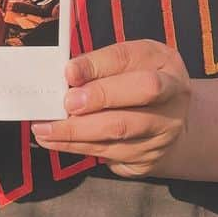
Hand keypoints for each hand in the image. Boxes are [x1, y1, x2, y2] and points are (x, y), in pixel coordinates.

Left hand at [31, 40, 191, 178]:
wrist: (166, 121)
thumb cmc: (135, 83)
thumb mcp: (125, 64)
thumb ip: (99, 66)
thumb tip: (67, 76)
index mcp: (165, 62)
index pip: (129, 58)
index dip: (97, 64)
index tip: (69, 72)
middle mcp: (172, 96)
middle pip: (140, 92)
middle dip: (99, 96)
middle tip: (66, 103)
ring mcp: (164, 131)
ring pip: (119, 130)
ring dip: (76, 130)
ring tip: (45, 128)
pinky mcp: (148, 157)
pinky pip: (108, 153)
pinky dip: (76, 146)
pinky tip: (54, 141)